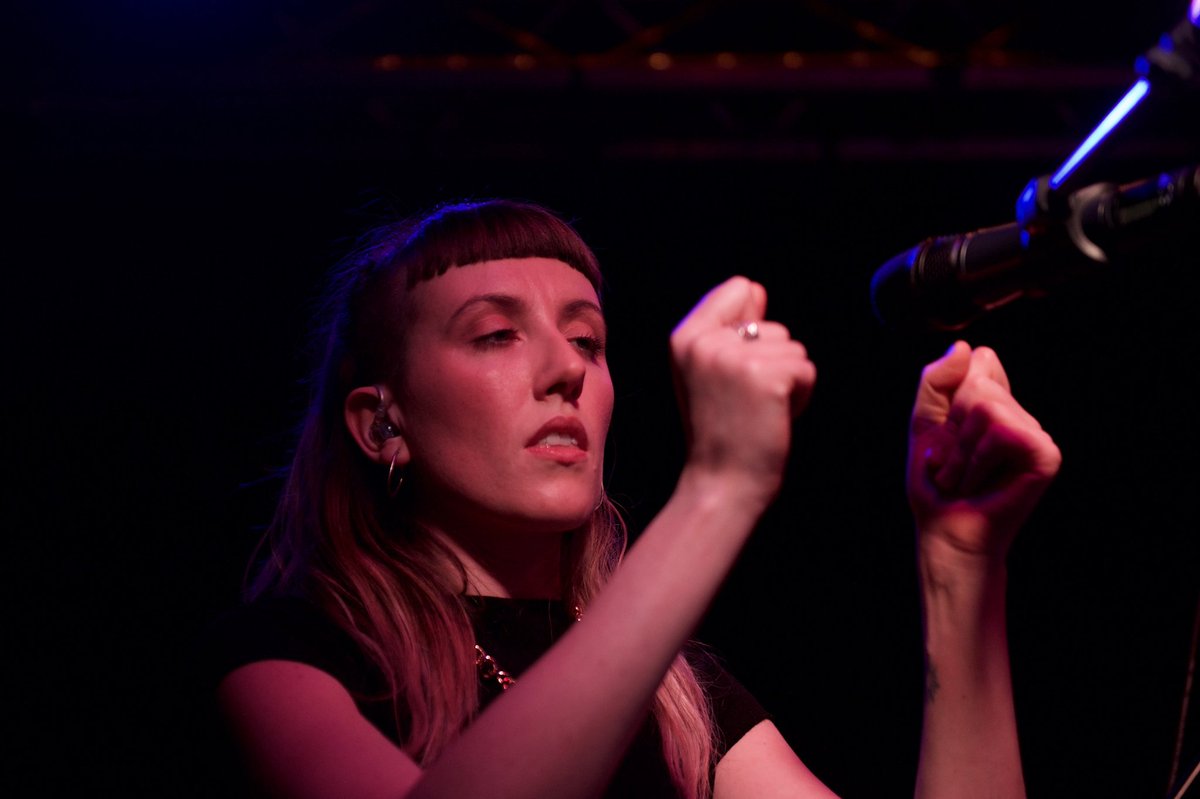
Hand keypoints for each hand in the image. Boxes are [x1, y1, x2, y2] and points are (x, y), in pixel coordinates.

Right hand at [670, 276, 815, 505]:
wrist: (720, 483)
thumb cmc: (720, 431)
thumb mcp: (708, 372)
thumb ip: (728, 330)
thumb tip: (754, 288)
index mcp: (686, 336)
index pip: (740, 288)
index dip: (752, 329)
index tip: (734, 373)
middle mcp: (705, 341)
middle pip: (774, 326)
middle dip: (773, 363)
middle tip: (745, 402)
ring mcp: (734, 358)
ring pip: (794, 349)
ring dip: (787, 382)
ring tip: (758, 411)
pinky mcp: (766, 376)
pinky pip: (806, 370)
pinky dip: (800, 397)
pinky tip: (772, 419)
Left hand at [908, 341, 1060, 558]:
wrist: (945, 531)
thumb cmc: (935, 484)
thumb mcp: (924, 423)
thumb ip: (936, 381)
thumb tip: (967, 346)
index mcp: (997, 403)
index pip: (979, 362)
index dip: (949, 397)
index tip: (947, 434)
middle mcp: (1020, 414)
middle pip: (977, 383)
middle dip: (951, 427)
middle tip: (954, 463)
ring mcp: (1036, 434)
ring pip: (986, 406)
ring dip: (960, 450)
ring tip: (963, 476)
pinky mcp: (1046, 454)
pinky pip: (1002, 431)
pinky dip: (977, 459)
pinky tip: (980, 482)